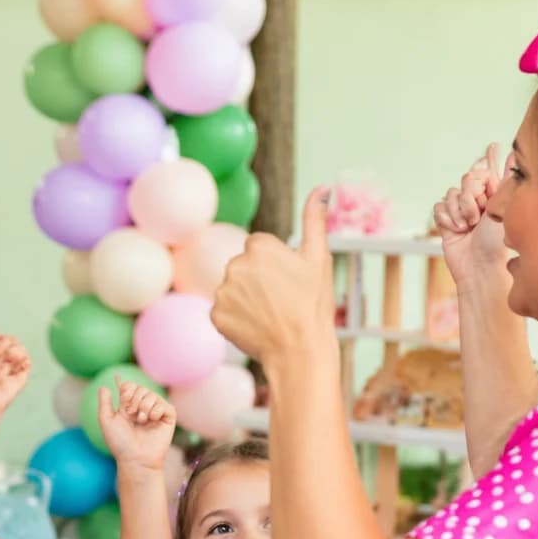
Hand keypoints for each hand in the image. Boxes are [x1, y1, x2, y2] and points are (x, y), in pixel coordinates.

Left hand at [96, 379, 175, 470]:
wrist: (136, 458)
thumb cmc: (120, 443)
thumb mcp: (107, 421)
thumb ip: (104, 402)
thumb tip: (104, 386)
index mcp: (129, 406)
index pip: (130, 385)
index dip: (127, 390)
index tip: (123, 403)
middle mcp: (143, 407)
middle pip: (141, 388)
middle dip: (134, 400)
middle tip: (132, 415)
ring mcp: (156, 412)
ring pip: (152, 394)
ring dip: (144, 407)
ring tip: (141, 421)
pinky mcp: (168, 418)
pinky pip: (164, 405)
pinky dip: (156, 411)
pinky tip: (152, 421)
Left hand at [211, 189, 334, 367]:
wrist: (299, 350)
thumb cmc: (313, 304)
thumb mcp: (319, 258)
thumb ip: (315, 220)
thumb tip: (322, 188)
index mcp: (258, 246)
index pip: (260, 249)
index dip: (276, 266)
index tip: (289, 282)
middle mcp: (235, 263)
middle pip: (244, 268)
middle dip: (259, 281)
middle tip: (281, 301)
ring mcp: (223, 290)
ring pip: (234, 289)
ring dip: (247, 299)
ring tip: (270, 315)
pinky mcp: (215, 314)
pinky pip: (224, 311)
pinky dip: (237, 318)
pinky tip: (256, 326)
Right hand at [432, 144, 508, 292]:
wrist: (480, 267)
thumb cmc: (498, 241)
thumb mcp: (506, 205)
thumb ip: (506, 177)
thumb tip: (513, 151)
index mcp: (495, 194)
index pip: (485, 171)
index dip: (486, 166)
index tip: (493, 151)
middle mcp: (478, 201)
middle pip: (465, 179)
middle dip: (469, 197)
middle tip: (477, 217)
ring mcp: (461, 211)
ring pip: (450, 193)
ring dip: (458, 211)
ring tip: (467, 228)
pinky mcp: (446, 222)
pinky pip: (438, 207)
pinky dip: (446, 219)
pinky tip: (455, 231)